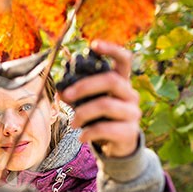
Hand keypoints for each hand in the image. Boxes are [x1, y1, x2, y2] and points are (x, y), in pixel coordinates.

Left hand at [59, 40, 140, 157]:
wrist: (116, 147)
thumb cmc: (100, 120)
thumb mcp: (89, 104)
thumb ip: (77, 95)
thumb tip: (60, 90)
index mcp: (121, 83)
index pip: (124, 59)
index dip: (111, 49)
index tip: (93, 44)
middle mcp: (130, 94)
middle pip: (111, 80)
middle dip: (84, 86)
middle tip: (66, 96)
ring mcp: (132, 113)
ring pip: (106, 105)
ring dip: (82, 113)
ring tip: (73, 123)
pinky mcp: (130, 132)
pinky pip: (105, 128)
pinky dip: (88, 132)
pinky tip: (81, 137)